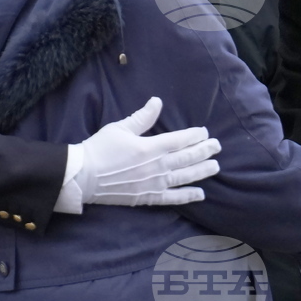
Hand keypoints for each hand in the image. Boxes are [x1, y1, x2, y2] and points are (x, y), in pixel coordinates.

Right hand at [76, 97, 220, 205]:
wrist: (83, 176)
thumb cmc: (100, 148)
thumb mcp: (120, 128)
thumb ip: (142, 117)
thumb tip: (157, 101)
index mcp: (150, 147)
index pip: (179, 140)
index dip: (194, 136)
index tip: (204, 132)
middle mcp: (156, 167)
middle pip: (186, 158)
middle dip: (204, 151)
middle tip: (217, 147)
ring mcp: (153, 184)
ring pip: (184, 177)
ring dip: (201, 171)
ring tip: (215, 167)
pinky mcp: (147, 197)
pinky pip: (172, 198)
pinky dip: (187, 196)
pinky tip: (200, 194)